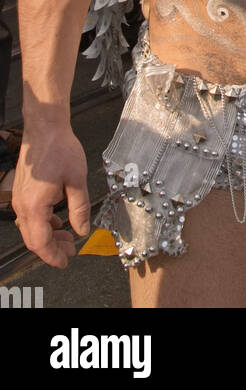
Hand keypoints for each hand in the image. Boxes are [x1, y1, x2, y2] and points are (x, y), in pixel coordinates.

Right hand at [12, 128, 90, 266]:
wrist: (45, 127)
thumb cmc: (60, 148)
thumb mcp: (77, 181)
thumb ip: (79, 209)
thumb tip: (82, 230)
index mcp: (35, 206)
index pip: (41, 243)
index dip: (53, 256)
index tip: (65, 262)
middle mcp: (23, 205)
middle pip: (34, 238)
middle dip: (52, 248)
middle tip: (70, 251)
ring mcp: (20, 198)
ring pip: (31, 228)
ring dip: (48, 235)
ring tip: (67, 237)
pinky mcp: (23, 191)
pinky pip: (30, 215)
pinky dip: (43, 223)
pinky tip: (57, 221)